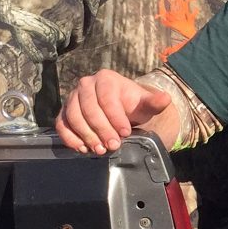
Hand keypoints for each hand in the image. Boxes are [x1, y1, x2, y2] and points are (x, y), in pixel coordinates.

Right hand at [55, 70, 171, 154]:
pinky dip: (69, 137)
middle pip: (89, 108)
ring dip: (86, 135)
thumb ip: (155, 102)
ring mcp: (72, 98)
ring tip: (100, 150)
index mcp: (106, 79)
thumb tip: (166, 99)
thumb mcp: (145, 104)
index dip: (116, 117)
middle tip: (113, 146)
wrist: (120, 109)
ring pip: (73, 116)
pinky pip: (61, 124)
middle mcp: (85, 84)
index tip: (126, 133)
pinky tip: (82, 149)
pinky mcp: (64, 112)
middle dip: (101, 129)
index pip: (107, 98)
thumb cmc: (132, 105)